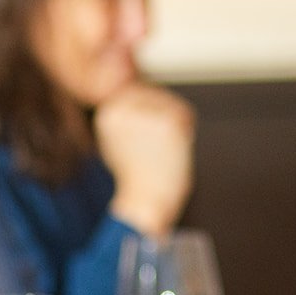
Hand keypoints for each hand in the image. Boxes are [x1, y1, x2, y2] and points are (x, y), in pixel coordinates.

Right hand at [94, 83, 195, 236]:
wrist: (146, 201)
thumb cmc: (138, 176)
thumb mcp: (122, 141)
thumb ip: (130, 118)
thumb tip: (143, 93)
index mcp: (108, 113)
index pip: (138, 94)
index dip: (150, 117)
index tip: (148, 141)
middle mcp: (122, 108)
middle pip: (156, 96)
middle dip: (163, 119)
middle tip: (156, 149)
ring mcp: (146, 112)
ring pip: (171, 104)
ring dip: (175, 126)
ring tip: (162, 151)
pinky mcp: (168, 121)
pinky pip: (185, 115)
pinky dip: (186, 132)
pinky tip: (173, 149)